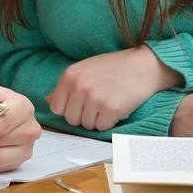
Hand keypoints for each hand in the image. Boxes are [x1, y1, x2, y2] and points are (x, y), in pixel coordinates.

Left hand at [46, 46, 180, 131]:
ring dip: (97, 119)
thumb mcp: (86, 69)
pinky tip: (117, 107)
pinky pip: (102, 127)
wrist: (144, 65)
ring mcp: (95, 98)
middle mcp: (79, 86)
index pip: (56, 107)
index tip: (81, 104)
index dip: (69, 109)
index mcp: (70, 75)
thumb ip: (67, 86)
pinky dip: (110, 122)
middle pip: (71, 119)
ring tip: (108, 103)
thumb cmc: (114, 67)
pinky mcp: (111, 109)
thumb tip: (48, 101)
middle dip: (84, 116)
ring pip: (86, 125)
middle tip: (99, 103)